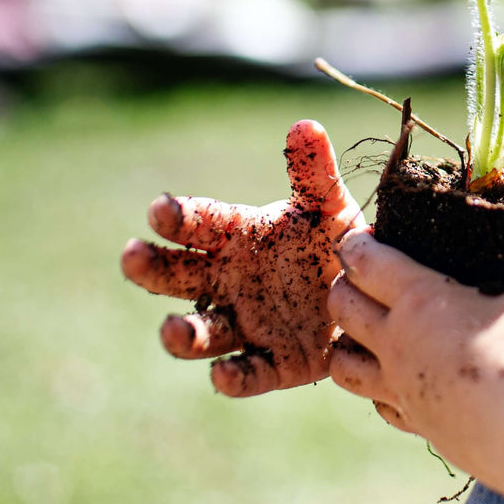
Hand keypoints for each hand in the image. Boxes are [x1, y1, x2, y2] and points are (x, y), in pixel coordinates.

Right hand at [121, 120, 361, 396]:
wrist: (371, 294)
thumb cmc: (335, 242)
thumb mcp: (329, 206)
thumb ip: (314, 172)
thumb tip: (305, 126)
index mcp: (238, 238)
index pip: (199, 223)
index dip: (179, 216)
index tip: (160, 209)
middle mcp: (230, 282)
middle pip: (178, 277)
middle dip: (152, 268)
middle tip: (133, 256)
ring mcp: (247, 324)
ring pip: (202, 333)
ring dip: (183, 334)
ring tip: (173, 329)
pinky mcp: (274, 364)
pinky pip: (247, 374)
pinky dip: (233, 377)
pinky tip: (224, 374)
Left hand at [328, 229, 503, 465]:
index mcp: (422, 297)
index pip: (367, 262)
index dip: (357, 246)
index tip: (359, 238)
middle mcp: (399, 342)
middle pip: (342, 308)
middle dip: (342, 288)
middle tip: (358, 279)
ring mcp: (402, 389)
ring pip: (343, 366)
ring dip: (345, 346)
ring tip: (363, 336)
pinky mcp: (419, 426)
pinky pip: (380, 407)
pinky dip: (379, 393)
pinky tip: (399, 385)